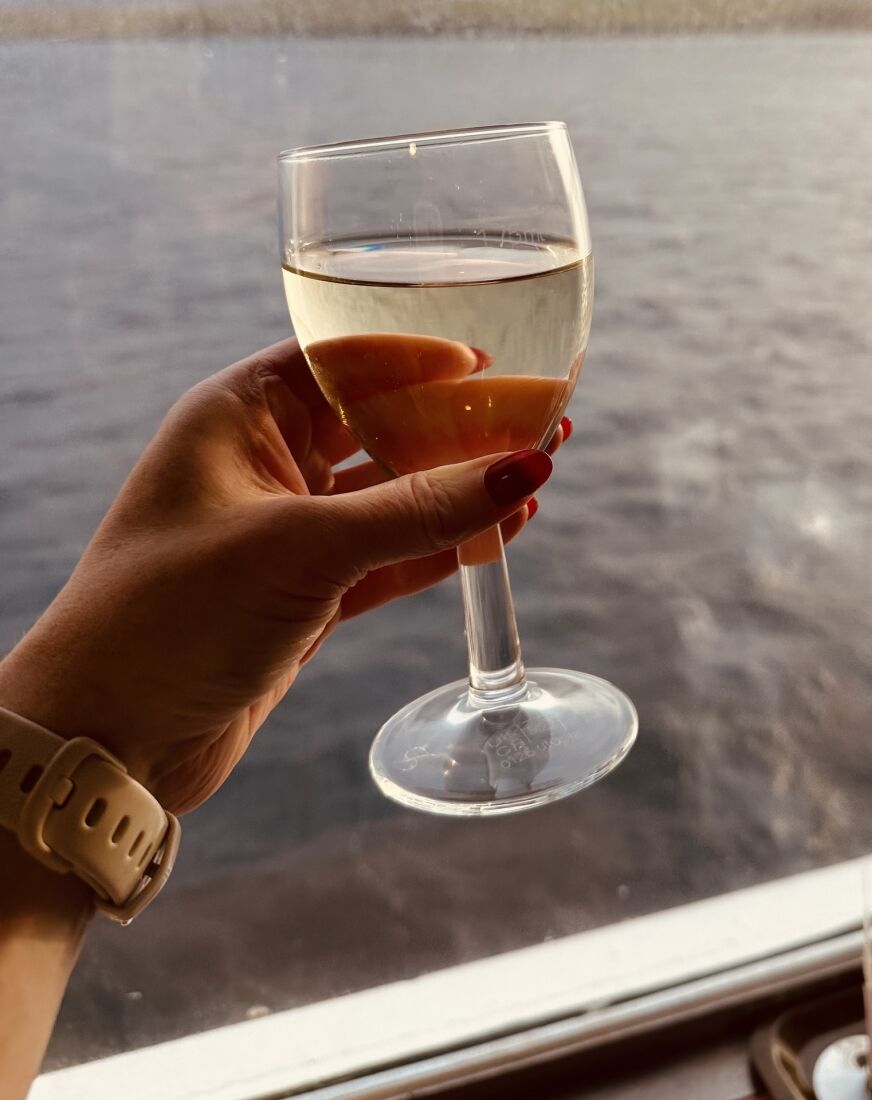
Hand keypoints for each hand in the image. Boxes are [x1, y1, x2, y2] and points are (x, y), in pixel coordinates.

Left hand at [0, 341, 562, 814]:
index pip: (343, 360)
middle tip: (539, 420)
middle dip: (457, 424)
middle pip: (378, 424)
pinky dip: (442, 545)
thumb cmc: (173, 616)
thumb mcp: (302, 547)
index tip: (498, 360)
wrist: (104, 742)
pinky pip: (390, 554)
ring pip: (392, 494)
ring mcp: (284, 531)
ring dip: (459, 487)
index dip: (420, 357)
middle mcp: (261, 462)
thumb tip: (524, 469)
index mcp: (236, 415)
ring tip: (538, 472)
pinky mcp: (304, 594)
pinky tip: (501, 531)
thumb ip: (417, 509)